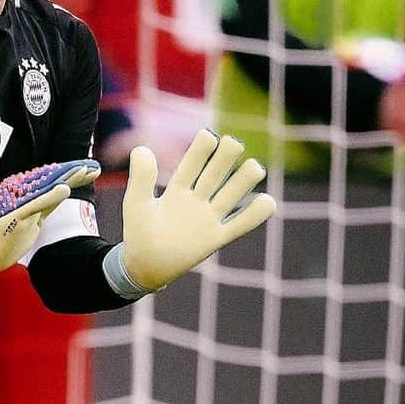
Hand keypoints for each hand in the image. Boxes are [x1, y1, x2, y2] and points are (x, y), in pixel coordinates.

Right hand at [0, 159, 100, 280]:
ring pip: (46, 189)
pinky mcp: (15, 217)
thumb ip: (44, 207)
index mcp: (30, 200)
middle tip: (94, 165)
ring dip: (66, 179)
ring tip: (84, 170)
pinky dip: (50, 197)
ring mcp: (19, 207)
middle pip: (53, 182)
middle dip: (74, 174)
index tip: (92, 169)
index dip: (73, 176)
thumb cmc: (4, 238)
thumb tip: (61, 193)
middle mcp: (24, 198)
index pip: (55, 185)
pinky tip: (64, 189)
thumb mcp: (30, 222)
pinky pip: (35, 205)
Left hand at [105, 129, 274, 294]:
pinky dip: (254, 215)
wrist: (144, 267)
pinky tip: (268, 201)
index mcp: (178, 189)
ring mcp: (208, 218)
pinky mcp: (216, 239)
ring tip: (255, 167)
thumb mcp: (136, 203)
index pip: (192, 164)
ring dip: (243, 181)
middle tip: (234, 144)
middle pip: (215, 174)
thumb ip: (141, 178)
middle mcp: (197, 200)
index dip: (201, 150)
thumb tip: (141, 148)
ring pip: (230, 195)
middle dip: (225, 159)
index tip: (208, 136)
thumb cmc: (138, 234)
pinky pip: (239, 226)